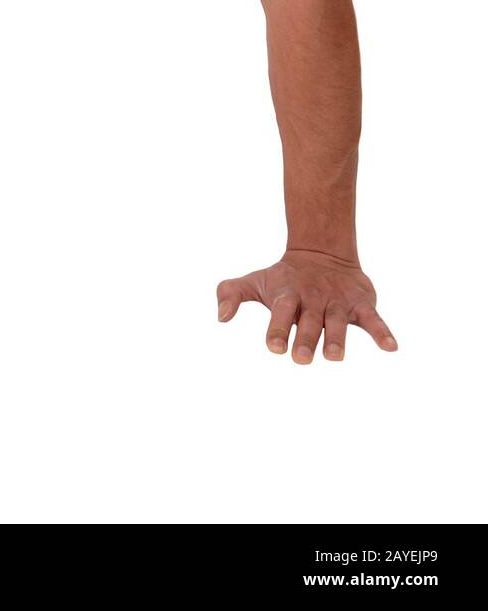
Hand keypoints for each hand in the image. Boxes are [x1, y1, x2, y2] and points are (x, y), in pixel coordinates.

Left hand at [216, 248, 397, 362]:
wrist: (321, 252)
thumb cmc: (283, 279)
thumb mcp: (255, 282)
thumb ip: (231, 293)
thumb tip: (220, 317)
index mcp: (287, 295)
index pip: (282, 312)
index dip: (278, 329)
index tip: (274, 347)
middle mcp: (313, 299)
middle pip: (309, 321)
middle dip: (305, 339)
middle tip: (300, 359)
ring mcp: (338, 302)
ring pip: (338, 322)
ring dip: (337, 339)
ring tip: (334, 357)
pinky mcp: (361, 304)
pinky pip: (374, 319)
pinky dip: (382, 331)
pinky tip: (390, 347)